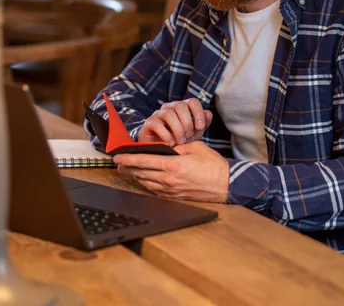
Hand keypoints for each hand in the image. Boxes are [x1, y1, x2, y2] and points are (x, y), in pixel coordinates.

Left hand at [113, 141, 228, 202]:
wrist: (226, 184)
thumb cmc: (212, 164)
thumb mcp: (194, 147)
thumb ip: (177, 147)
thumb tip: (164, 147)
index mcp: (173, 164)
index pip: (144, 161)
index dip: (129, 159)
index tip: (118, 156)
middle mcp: (169, 179)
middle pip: (141, 173)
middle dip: (128, 168)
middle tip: (118, 164)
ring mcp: (171, 190)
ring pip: (147, 183)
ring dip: (135, 177)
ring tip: (128, 171)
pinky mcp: (175, 197)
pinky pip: (156, 191)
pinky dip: (147, 184)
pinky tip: (144, 180)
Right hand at [138, 98, 212, 146]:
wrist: (163, 152)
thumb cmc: (181, 141)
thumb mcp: (195, 134)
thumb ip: (203, 124)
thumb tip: (208, 113)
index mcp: (183, 107)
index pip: (192, 101)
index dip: (198, 113)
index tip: (200, 127)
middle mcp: (170, 107)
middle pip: (180, 106)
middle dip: (187, 123)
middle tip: (189, 136)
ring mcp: (158, 114)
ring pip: (169, 114)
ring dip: (177, 129)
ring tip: (181, 141)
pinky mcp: (149, 123)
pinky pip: (156, 124)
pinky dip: (165, 134)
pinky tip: (171, 143)